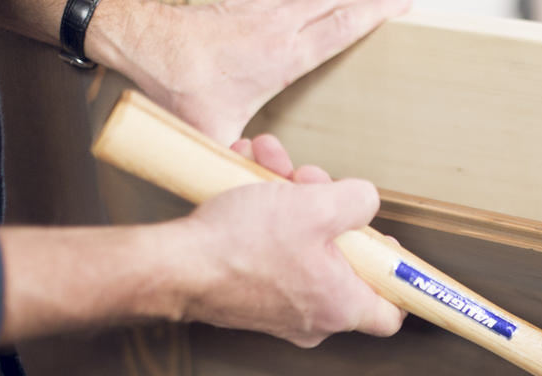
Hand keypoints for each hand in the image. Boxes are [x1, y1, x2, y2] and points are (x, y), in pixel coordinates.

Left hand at [91, 0, 410, 143]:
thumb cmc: (175, 85)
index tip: (402, 7)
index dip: (375, 14)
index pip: (341, 27)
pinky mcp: (244, 2)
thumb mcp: (213, 134)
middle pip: (337, 0)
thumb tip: (259, 191)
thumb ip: (241, 161)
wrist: (138, 41)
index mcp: (282, 57)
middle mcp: (277, 25)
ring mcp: (261, 8)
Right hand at [180, 134, 404, 345]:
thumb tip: (364, 202)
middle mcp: (313, 317)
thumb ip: (357, 201)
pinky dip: (262, 211)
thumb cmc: (243, 246)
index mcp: (341, 307)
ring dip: (288, 197)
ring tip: (268, 161)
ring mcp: (279, 307)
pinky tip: (246, 171)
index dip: (395, 277)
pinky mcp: (248, 293)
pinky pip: (269, 249)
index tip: (384, 245)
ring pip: (301, 244)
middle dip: (326, 208)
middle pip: (341, 259)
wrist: (173, 265)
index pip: (390, 312)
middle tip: (308, 180)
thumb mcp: (316, 206)